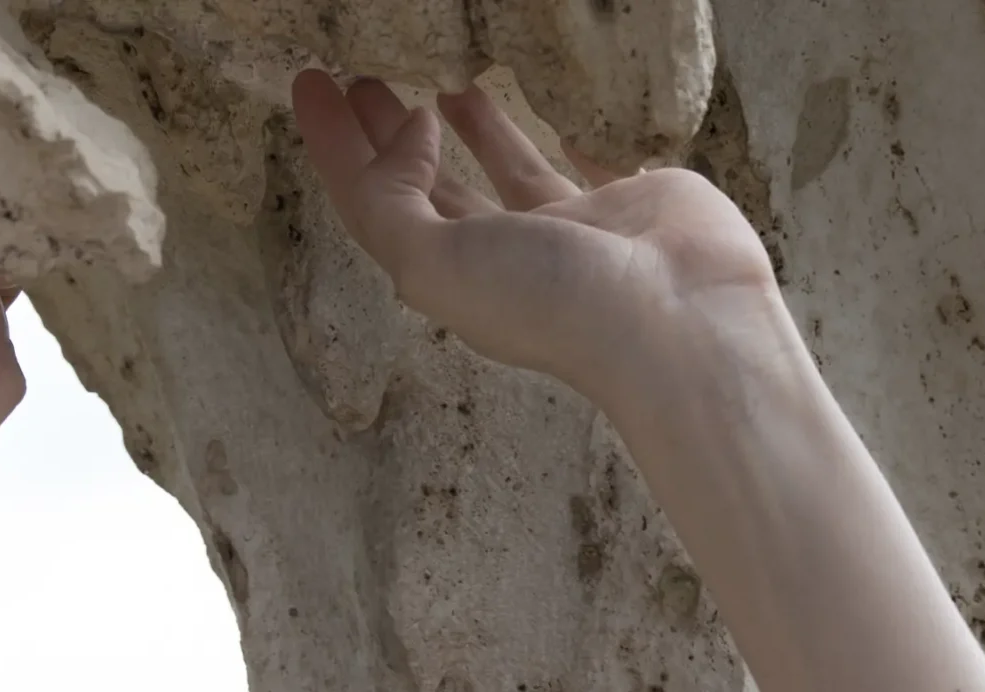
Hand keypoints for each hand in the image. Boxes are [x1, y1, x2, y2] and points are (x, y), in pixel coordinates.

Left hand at [291, 73, 781, 404]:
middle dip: (387, 135)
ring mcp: (563, 230)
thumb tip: (409, 132)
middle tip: (359, 76)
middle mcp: (499, 257)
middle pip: (425, 188)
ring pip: (496, 168)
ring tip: (437, 81)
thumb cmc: (554, 305)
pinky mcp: (620, 202)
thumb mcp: (435, 263)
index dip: (336, 146)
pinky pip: (575, 152)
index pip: (373, 204)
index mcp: (449, 276)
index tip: (310, 83)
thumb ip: (393, 203)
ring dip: (464, 125)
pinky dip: (554, 128)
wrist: (673, 322)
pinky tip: (539, 99)